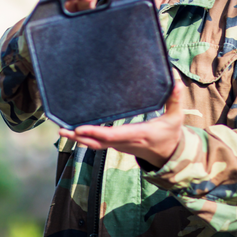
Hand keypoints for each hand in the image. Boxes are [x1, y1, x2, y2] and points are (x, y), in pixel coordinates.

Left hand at [58, 80, 185, 167]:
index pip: (113, 135)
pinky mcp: (115, 145)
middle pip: (98, 142)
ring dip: (77, 138)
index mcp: (138, 135)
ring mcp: (119, 145)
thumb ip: (174, 100)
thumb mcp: (175, 118)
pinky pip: (96, 143)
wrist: (168, 155)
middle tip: (62, 130)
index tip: (80, 128)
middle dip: (79, 136)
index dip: (95, 133)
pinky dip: (84, 138)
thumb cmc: (170, 134)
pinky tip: (72, 130)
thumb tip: (175, 81)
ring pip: (94, 144)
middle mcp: (125, 142)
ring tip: (61, 130)